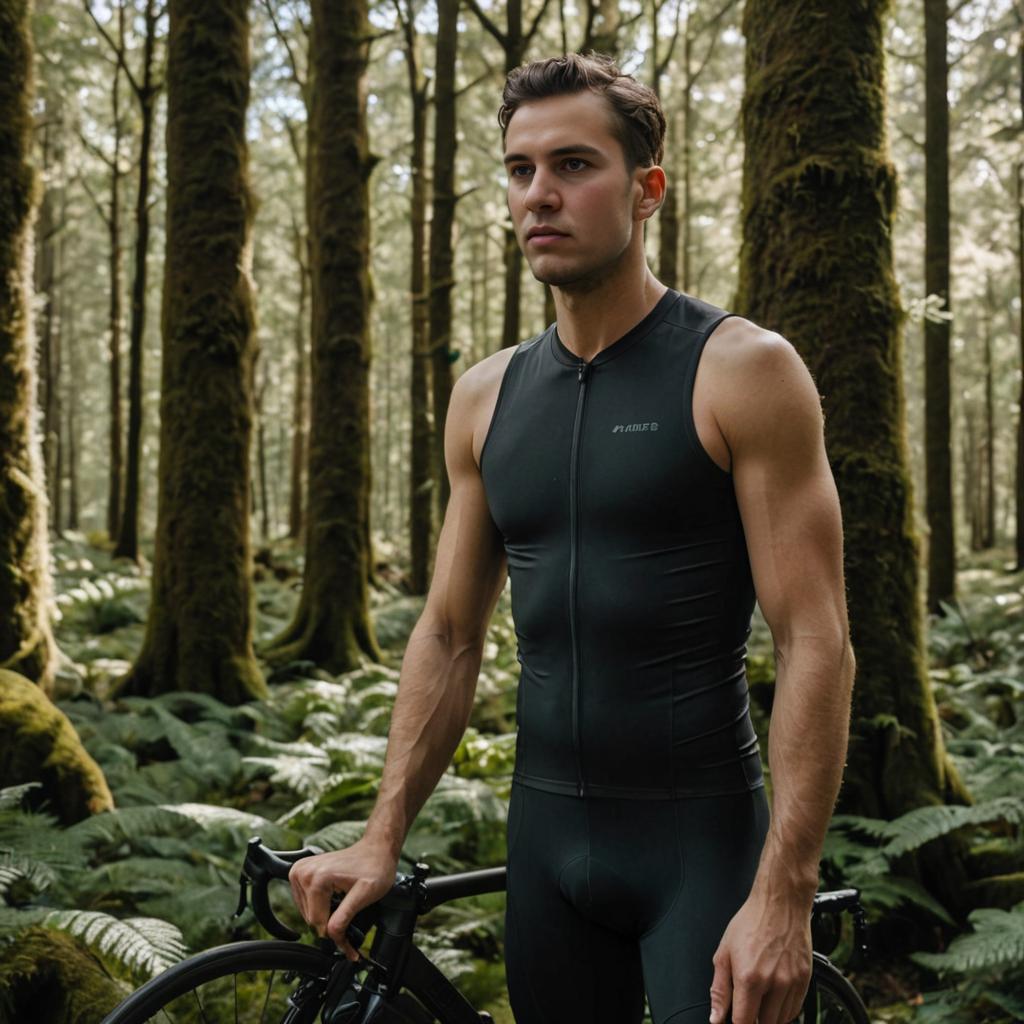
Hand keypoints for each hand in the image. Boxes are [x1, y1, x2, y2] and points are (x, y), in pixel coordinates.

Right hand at [288, 835, 398, 960]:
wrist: (375, 849)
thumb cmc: (374, 868)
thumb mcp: (365, 895)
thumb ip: (345, 917)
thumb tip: (331, 937)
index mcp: (316, 878)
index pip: (317, 922)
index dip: (336, 934)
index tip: (350, 944)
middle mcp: (302, 872)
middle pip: (311, 918)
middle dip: (330, 923)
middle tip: (350, 917)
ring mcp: (299, 871)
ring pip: (307, 912)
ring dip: (325, 915)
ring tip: (344, 904)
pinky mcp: (299, 872)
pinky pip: (305, 902)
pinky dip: (319, 906)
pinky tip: (334, 899)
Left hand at [708, 887, 811, 1023]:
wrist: (780, 904)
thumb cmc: (750, 923)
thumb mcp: (724, 952)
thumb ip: (719, 989)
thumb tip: (716, 1017)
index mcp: (749, 978)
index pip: (744, 1023)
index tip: (735, 1020)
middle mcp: (773, 984)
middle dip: (753, 1019)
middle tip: (747, 1005)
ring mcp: (792, 983)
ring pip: (781, 1021)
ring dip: (769, 1017)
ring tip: (760, 999)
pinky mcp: (805, 980)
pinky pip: (795, 1010)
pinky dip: (784, 1011)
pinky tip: (774, 998)